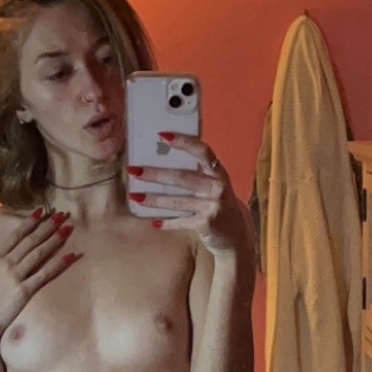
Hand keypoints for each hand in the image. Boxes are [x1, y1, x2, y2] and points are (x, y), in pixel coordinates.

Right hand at [0, 209, 79, 344]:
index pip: (16, 235)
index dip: (30, 222)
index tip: (42, 210)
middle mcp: (7, 263)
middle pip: (31, 241)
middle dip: (48, 226)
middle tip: (62, 214)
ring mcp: (17, 276)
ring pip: (39, 253)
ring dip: (55, 239)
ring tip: (68, 228)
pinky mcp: (25, 291)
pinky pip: (45, 274)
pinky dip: (59, 264)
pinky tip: (71, 255)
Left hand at [126, 136, 251, 256]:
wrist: (237, 236)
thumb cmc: (221, 206)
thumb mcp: (216, 186)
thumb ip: (199, 173)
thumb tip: (165, 159)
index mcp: (219, 173)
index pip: (202, 151)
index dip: (183, 142)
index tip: (162, 136)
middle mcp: (217, 188)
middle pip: (182, 177)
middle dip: (155, 174)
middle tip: (133, 170)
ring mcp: (212, 207)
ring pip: (177, 201)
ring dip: (154, 199)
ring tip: (135, 196)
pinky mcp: (206, 225)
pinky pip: (180, 222)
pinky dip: (167, 223)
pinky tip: (154, 222)